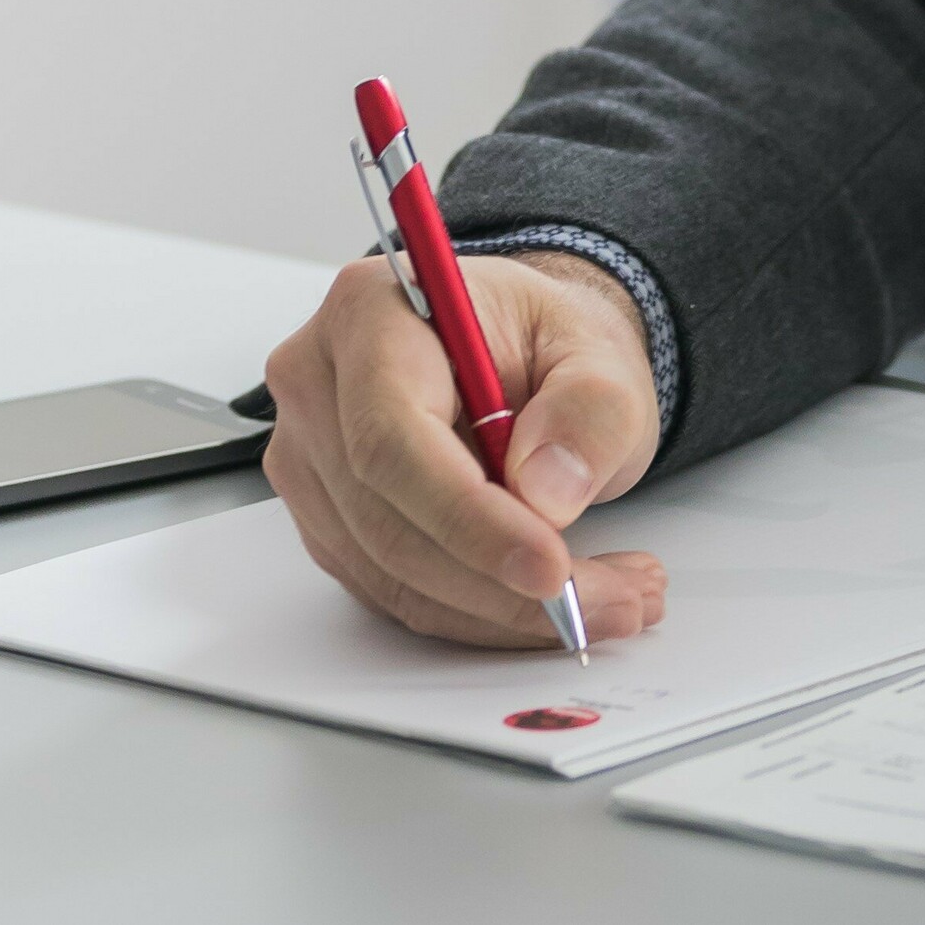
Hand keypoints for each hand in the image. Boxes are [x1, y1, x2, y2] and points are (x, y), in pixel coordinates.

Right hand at [262, 251, 665, 648]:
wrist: (527, 352)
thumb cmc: (548, 340)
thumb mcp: (602, 352)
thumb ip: (591, 408)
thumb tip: (547, 493)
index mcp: (371, 313)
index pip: (393, 437)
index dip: (469, 517)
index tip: (550, 567)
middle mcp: (319, 384)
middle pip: (387, 518)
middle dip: (504, 582)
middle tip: (612, 599)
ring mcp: (312, 459)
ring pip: (392, 573)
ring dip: (504, 608)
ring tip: (610, 598)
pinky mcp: (331, 519)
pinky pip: (397, 591)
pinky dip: (483, 611)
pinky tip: (557, 598)